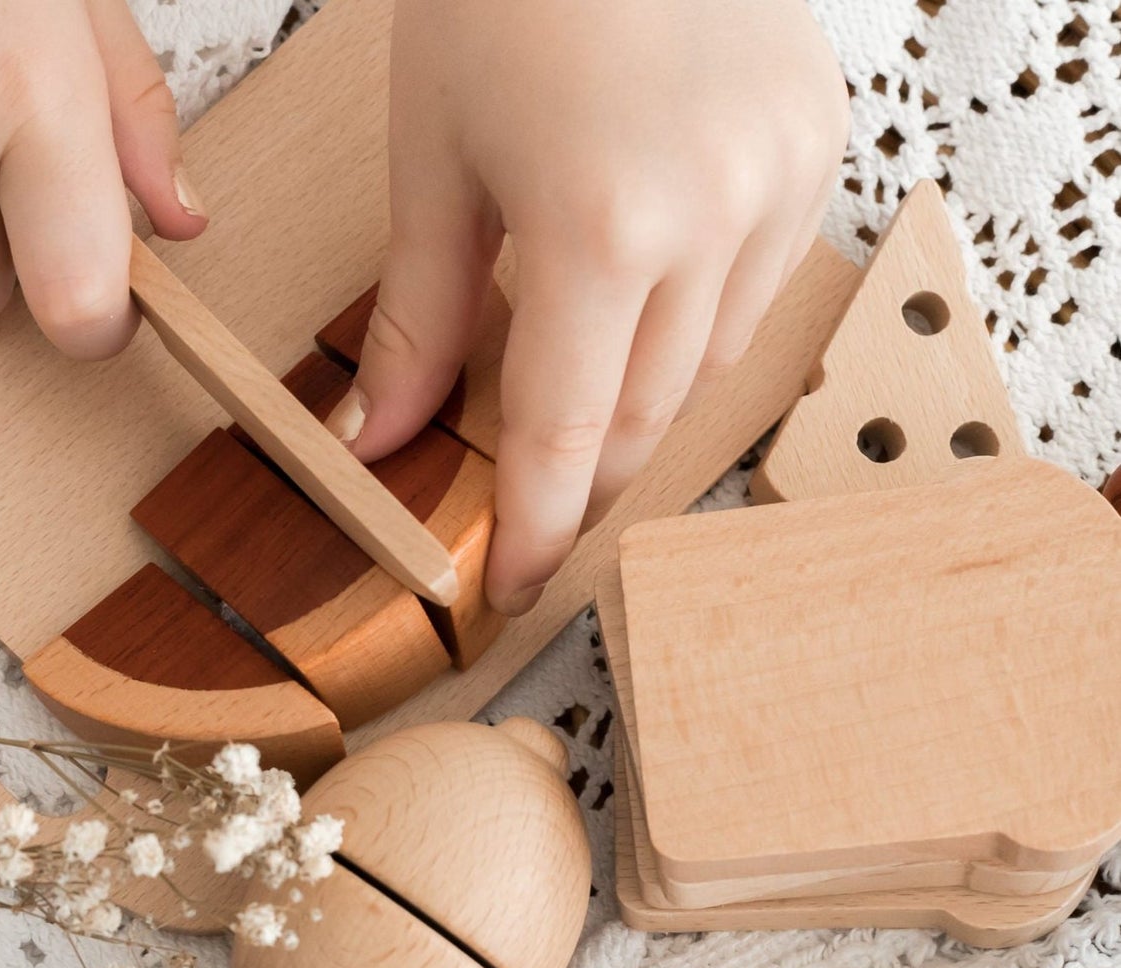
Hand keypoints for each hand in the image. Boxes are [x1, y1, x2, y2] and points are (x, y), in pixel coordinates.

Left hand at [345, 0, 848, 613]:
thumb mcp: (434, 160)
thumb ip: (417, 317)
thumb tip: (381, 440)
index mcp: (602, 221)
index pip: (566, 434)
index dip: (537, 529)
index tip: (513, 587)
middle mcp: (713, 213)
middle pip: (642, 418)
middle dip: (582, 484)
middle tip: (535, 514)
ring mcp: (781, 180)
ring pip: (702, 369)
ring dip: (633, 403)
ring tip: (576, 391)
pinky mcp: (818, 148)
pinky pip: (751, 295)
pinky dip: (688, 327)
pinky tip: (644, 299)